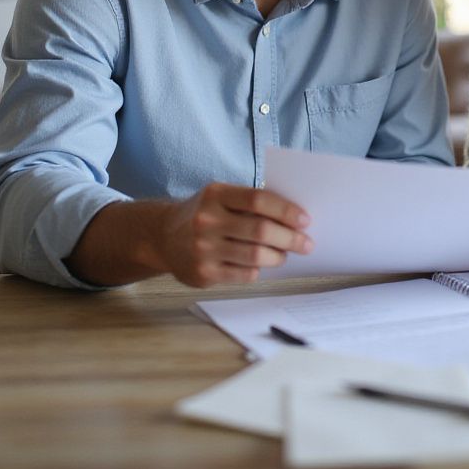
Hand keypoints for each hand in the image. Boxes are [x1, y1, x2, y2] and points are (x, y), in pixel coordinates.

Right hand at [155, 183, 312, 286]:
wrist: (162, 236)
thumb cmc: (205, 213)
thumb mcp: (221, 197)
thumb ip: (251, 203)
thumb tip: (294, 219)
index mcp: (215, 194)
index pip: (258, 200)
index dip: (286, 210)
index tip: (305, 220)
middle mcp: (206, 220)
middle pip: (260, 230)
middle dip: (290, 238)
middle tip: (307, 244)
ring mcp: (203, 248)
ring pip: (255, 255)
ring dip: (278, 256)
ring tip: (285, 254)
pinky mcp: (203, 273)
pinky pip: (244, 274)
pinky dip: (259, 269)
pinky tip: (262, 264)